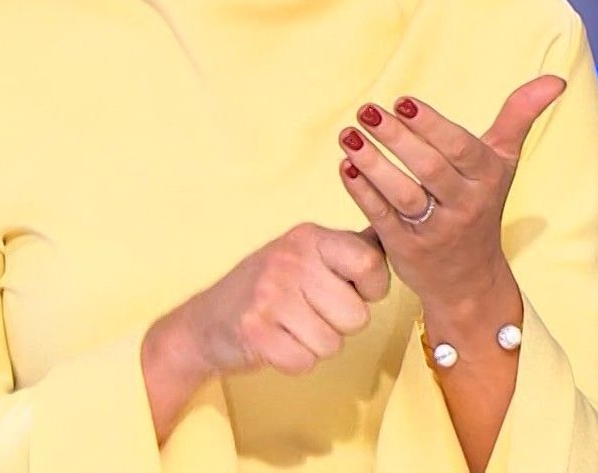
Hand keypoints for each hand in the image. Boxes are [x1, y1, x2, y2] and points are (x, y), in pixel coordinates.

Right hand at [170, 222, 390, 377]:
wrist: (206, 320)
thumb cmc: (268, 288)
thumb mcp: (305, 254)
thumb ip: (349, 248)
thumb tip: (391, 235)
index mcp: (309, 237)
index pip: (370, 264)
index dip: (371, 288)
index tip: (351, 289)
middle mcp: (290, 260)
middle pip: (356, 315)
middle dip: (340, 324)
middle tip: (311, 312)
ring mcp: (270, 295)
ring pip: (333, 343)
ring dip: (317, 344)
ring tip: (292, 326)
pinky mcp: (256, 331)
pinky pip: (305, 362)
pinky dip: (295, 360)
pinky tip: (278, 341)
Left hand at [335, 75, 567, 308]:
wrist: (470, 279)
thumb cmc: (481, 204)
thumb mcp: (502, 162)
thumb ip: (519, 118)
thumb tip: (555, 80)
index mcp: (487, 179)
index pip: (460, 148)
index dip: (431, 124)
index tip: (402, 101)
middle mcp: (464, 206)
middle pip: (429, 169)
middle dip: (396, 138)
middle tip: (367, 110)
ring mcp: (434, 231)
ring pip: (402, 195)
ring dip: (373, 164)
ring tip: (349, 135)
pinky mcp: (406, 250)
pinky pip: (381, 218)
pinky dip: (362, 192)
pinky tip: (345, 167)